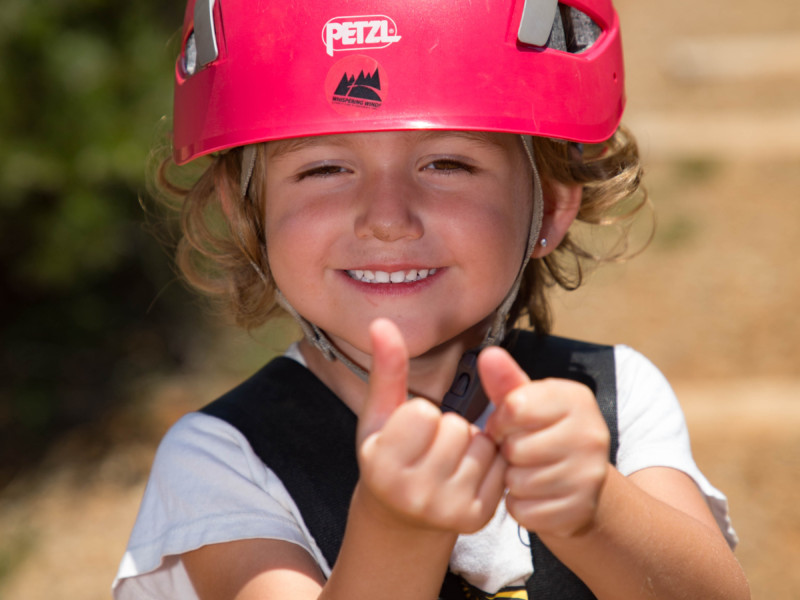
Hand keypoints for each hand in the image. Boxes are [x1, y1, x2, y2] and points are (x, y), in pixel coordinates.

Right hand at [356, 319, 505, 533]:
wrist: (401, 515)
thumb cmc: (388, 456)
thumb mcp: (379, 415)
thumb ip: (386, 369)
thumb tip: (381, 323)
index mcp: (383, 466)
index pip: (422, 413)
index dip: (419, 413)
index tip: (409, 432)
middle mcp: (414, 494)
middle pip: (456, 428)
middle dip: (447, 428)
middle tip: (429, 446)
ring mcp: (447, 509)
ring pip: (481, 445)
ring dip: (470, 444)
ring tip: (447, 459)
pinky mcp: (476, 517)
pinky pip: (499, 467)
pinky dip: (488, 463)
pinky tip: (465, 473)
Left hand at [480, 346, 609, 537]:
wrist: (582, 482)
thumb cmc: (545, 433)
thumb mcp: (528, 402)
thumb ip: (506, 380)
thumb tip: (488, 354)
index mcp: (576, 399)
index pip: (515, 407)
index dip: (500, 420)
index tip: (507, 425)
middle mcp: (591, 434)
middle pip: (516, 448)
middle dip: (508, 452)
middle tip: (520, 451)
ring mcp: (589, 475)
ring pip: (518, 481)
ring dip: (513, 480)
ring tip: (528, 471)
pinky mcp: (579, 510)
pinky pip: (524, 510)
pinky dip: (520, 505)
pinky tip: (534, 494)